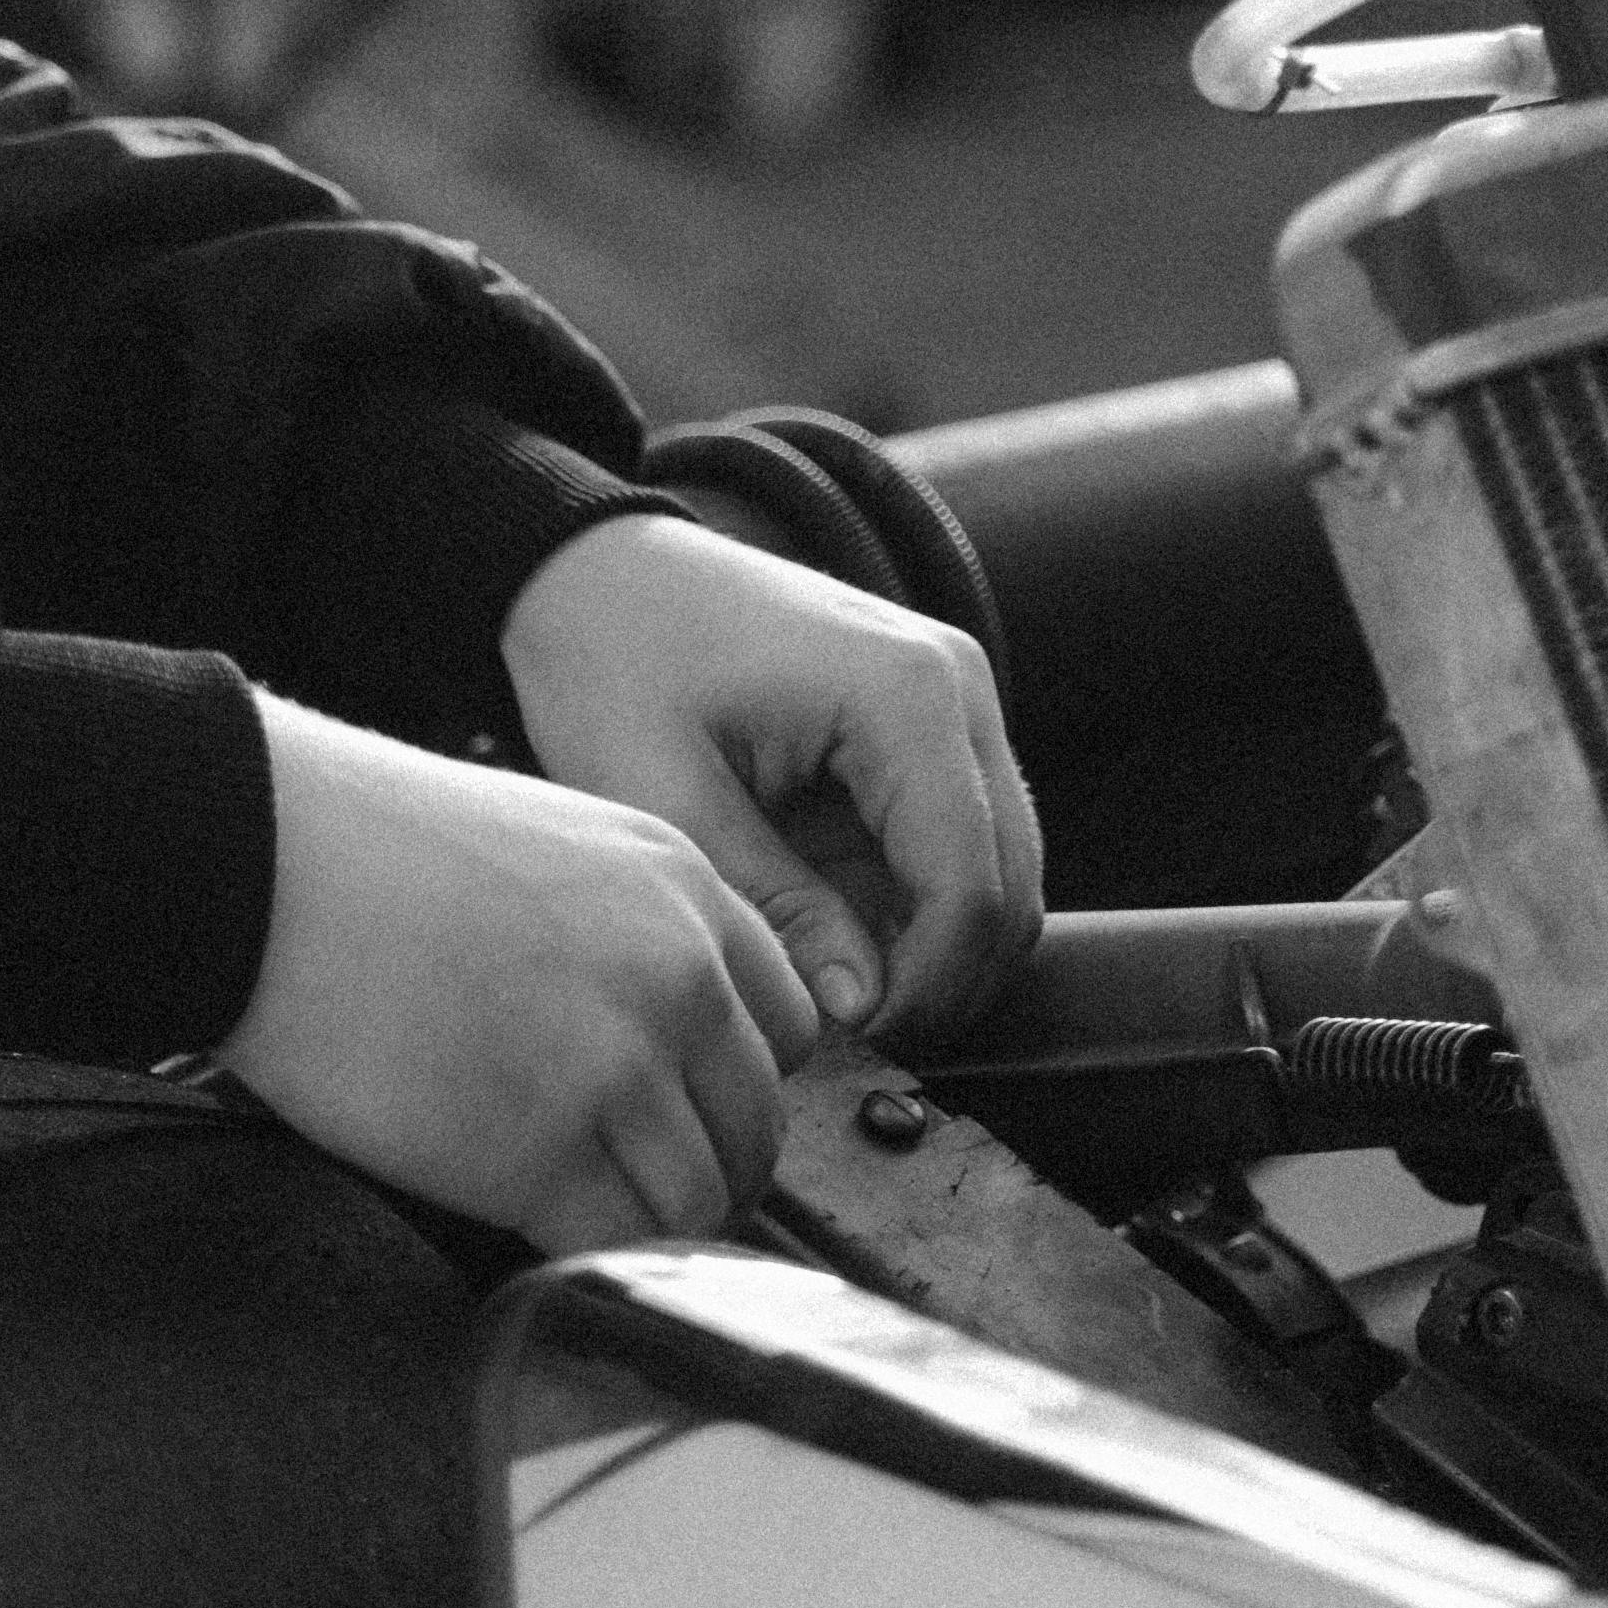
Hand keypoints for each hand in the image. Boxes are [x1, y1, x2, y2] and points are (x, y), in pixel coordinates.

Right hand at [221, 696, 818, 1253]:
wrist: (266, 863)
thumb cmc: (372, 848)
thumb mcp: (555, 844)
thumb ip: (636, 928)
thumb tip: (668, 1036)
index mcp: (684, 891)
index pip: (790, 1027)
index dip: (736, 1083)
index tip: (691, 1108)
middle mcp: (675, 976)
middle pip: (756, 1127)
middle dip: (705, 1167)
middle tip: (634, 1178)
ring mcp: (615, 1067)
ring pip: (698, 1201)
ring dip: (645, 1220)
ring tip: (575, 1203)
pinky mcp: (539, 1151)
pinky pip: (614, 1242)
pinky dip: (584, 1248)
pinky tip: (529, 1219)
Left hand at [495, 509, 1041, 1051]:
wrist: (596, 571)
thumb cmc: (615, 661)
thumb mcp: (666, 797)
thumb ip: (774, 904)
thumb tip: (859, 1006)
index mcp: (905, 693)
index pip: (972, 884)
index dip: (928, 986)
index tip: (854, 1036)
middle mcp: (957, 687)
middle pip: (1011, 883)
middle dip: (942, 976)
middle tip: (848, 1030)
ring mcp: (953, 699)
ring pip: (999, 868)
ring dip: (934, 942)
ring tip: (834, 985)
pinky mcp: (929, 721)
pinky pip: (957, 839)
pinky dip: (914, 901)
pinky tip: (834, 930)